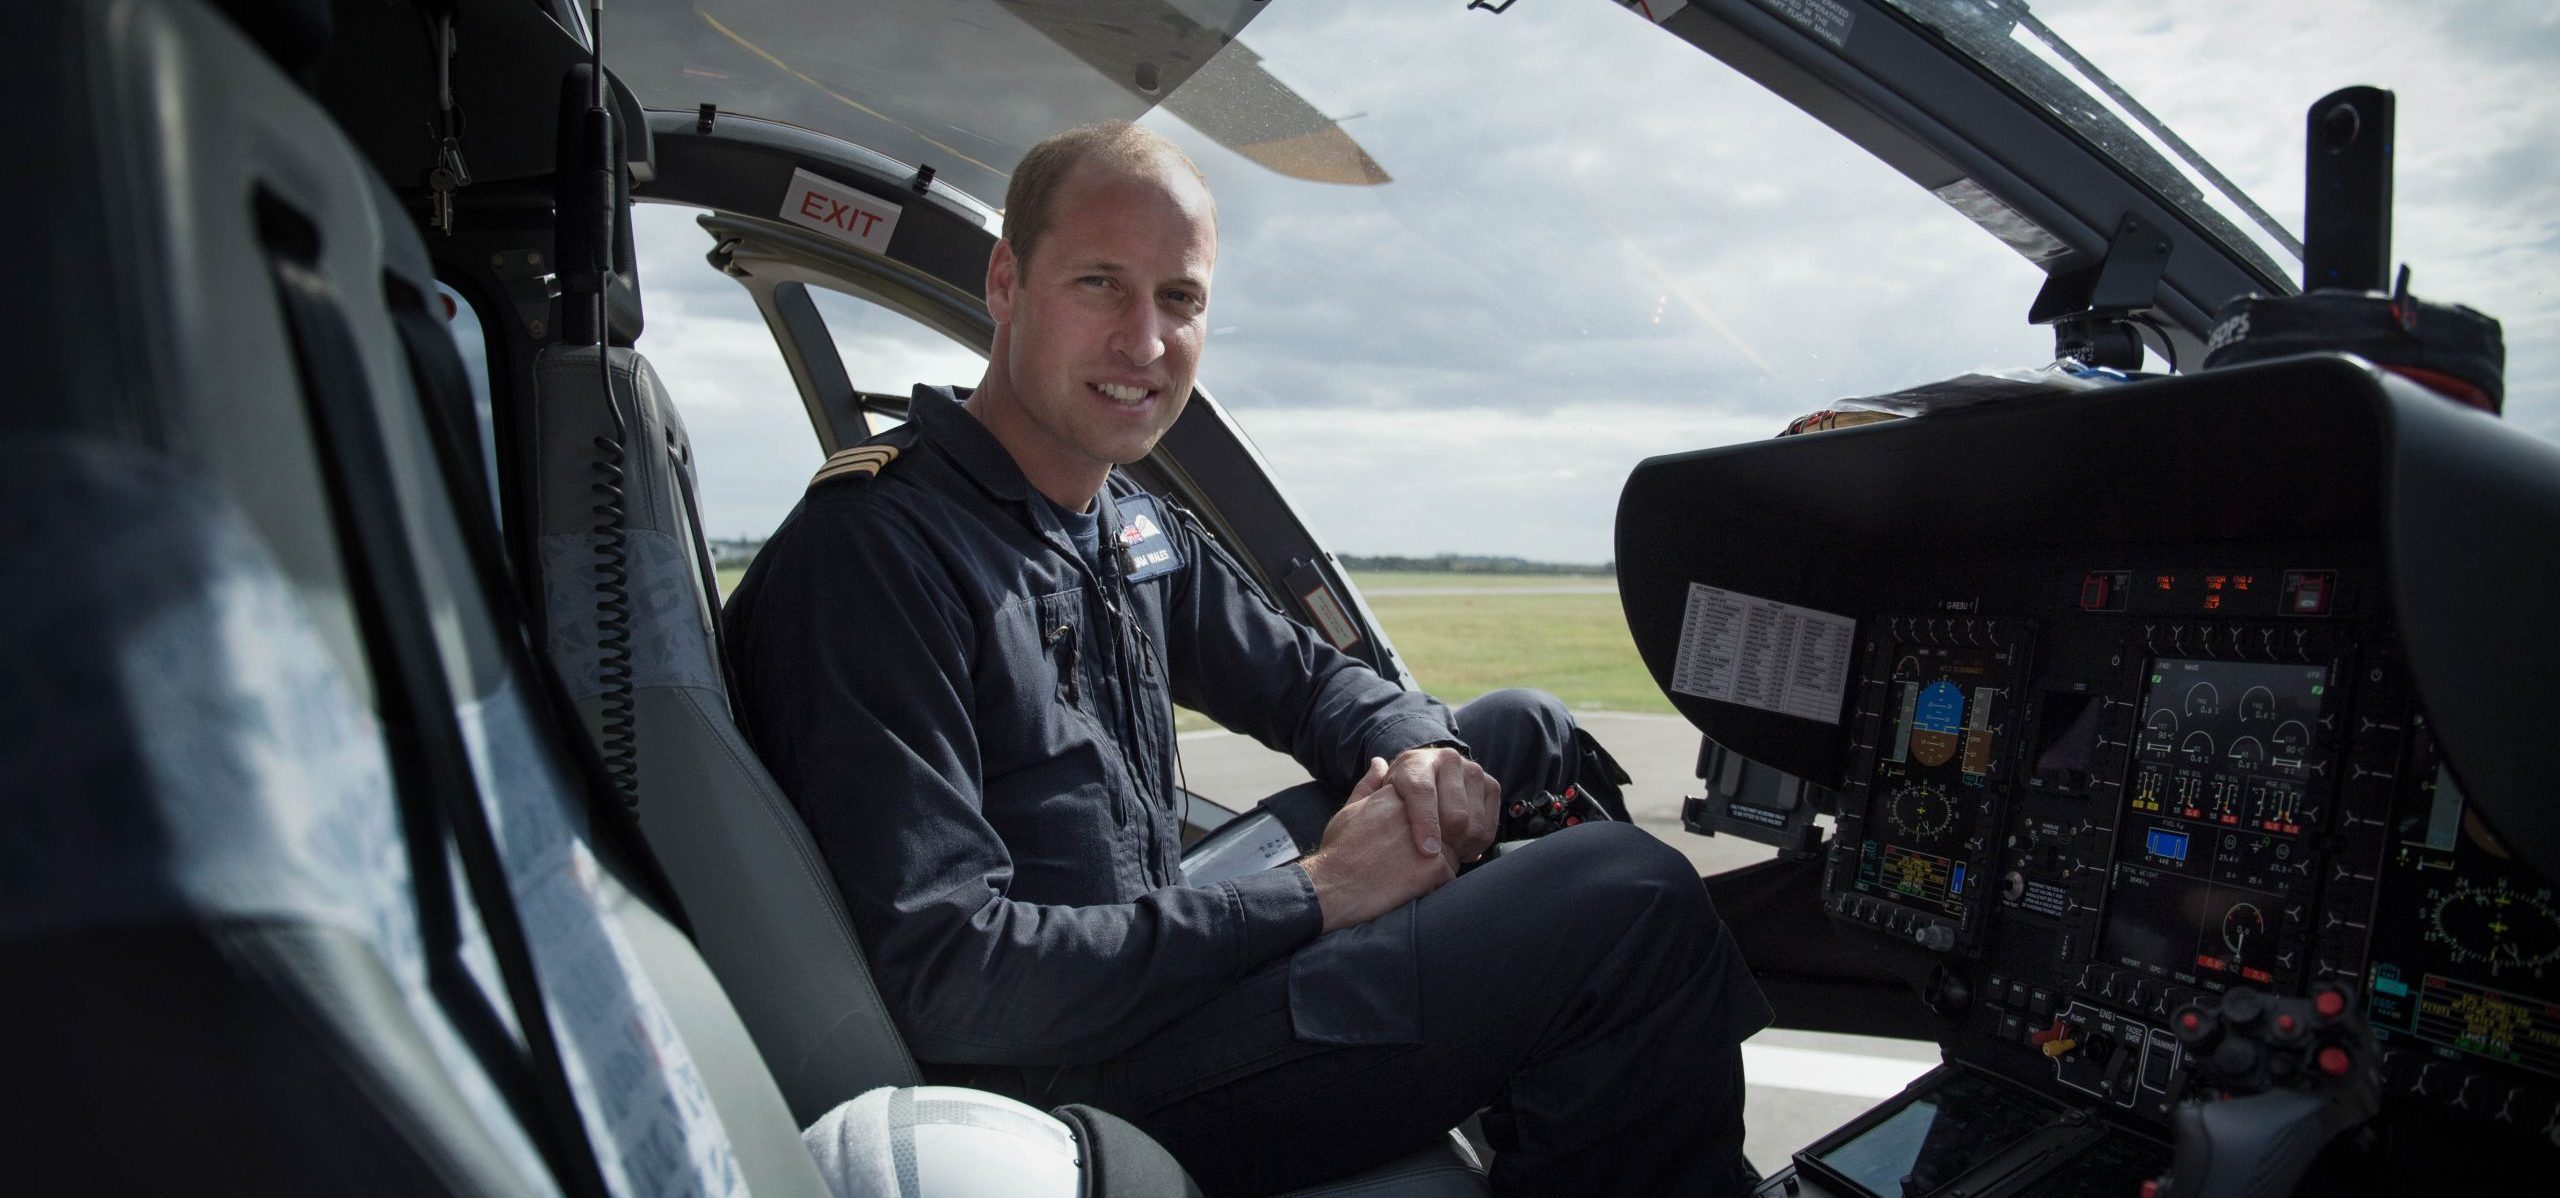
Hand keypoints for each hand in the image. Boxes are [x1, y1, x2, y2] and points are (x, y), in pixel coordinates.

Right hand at [1299, 758, 1457, 932]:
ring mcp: (1428, 837)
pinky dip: (1435, 884)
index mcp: (1396, 796)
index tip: (1404, 839)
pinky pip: (1449, 875)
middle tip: (1407, 860)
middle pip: (1443, 823)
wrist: (1332, 887)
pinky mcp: (1435, 865)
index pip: (1428, 802)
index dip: (1421, 822)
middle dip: (1435, 840)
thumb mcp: (1349, 811)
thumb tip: (1379, 762)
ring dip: (1437, 864)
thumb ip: (1369, 786)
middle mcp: (1415, 811)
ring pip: (1452, 849)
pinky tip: (1410, 888)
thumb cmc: (1338, 851)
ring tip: (1407, 874)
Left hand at [1381, 745, 1500, 864]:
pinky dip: (1478, 843)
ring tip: (1448, 856)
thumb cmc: (1397, 797)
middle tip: (1437, 861)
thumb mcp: (1378, 794)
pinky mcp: (1490, 785)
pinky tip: (1462, 848)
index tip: (1428, 852)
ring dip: (1463, 847)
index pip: (1423, 792)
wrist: (1427, 780)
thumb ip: (1368, 789)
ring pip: (1475, 822)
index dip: (1426, 824)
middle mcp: (1448, 760)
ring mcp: (1473, 771)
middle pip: (1455, 814)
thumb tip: (1378, 766)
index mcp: (1416, 762)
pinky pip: (1490, 823)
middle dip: (1447, 844)